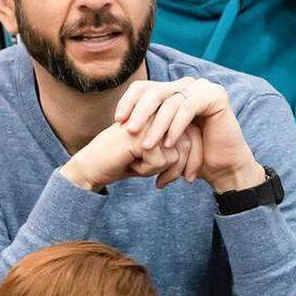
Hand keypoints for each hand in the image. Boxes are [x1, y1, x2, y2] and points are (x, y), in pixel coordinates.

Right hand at [61, 120, 198, 190]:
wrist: (92, 167)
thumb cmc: (124, 161)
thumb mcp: (156, 155)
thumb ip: (177, 149)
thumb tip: (203, 154)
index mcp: (161, 113)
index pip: (194, 133)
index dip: (194, 158)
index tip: (187, 177)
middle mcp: (156, 112)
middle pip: (189, 143)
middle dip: (183, 168)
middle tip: (164, 183)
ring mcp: (148, 121)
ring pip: (176, 154)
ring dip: (161, 170)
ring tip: (139, 166)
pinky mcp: (140, 134)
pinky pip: (160, 161)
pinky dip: (147, 171)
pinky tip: (130, 164)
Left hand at [115, 78, 263, 191]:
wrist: (221, 168)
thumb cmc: (188, 156)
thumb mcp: (160, 137)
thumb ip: (143, 124)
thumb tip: (114, 120)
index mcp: (172, 90)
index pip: (143, 87)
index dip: (128, 101)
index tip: (117, 121)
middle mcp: (187, 85)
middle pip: (154, 91)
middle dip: (139, 112)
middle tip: (129, 131)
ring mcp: (202, 88)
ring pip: (170, 101)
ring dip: (156, 125)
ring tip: (147, 145)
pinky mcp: (216, 96)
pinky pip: (188, 107)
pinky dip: (175, 126)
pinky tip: (167, 143)